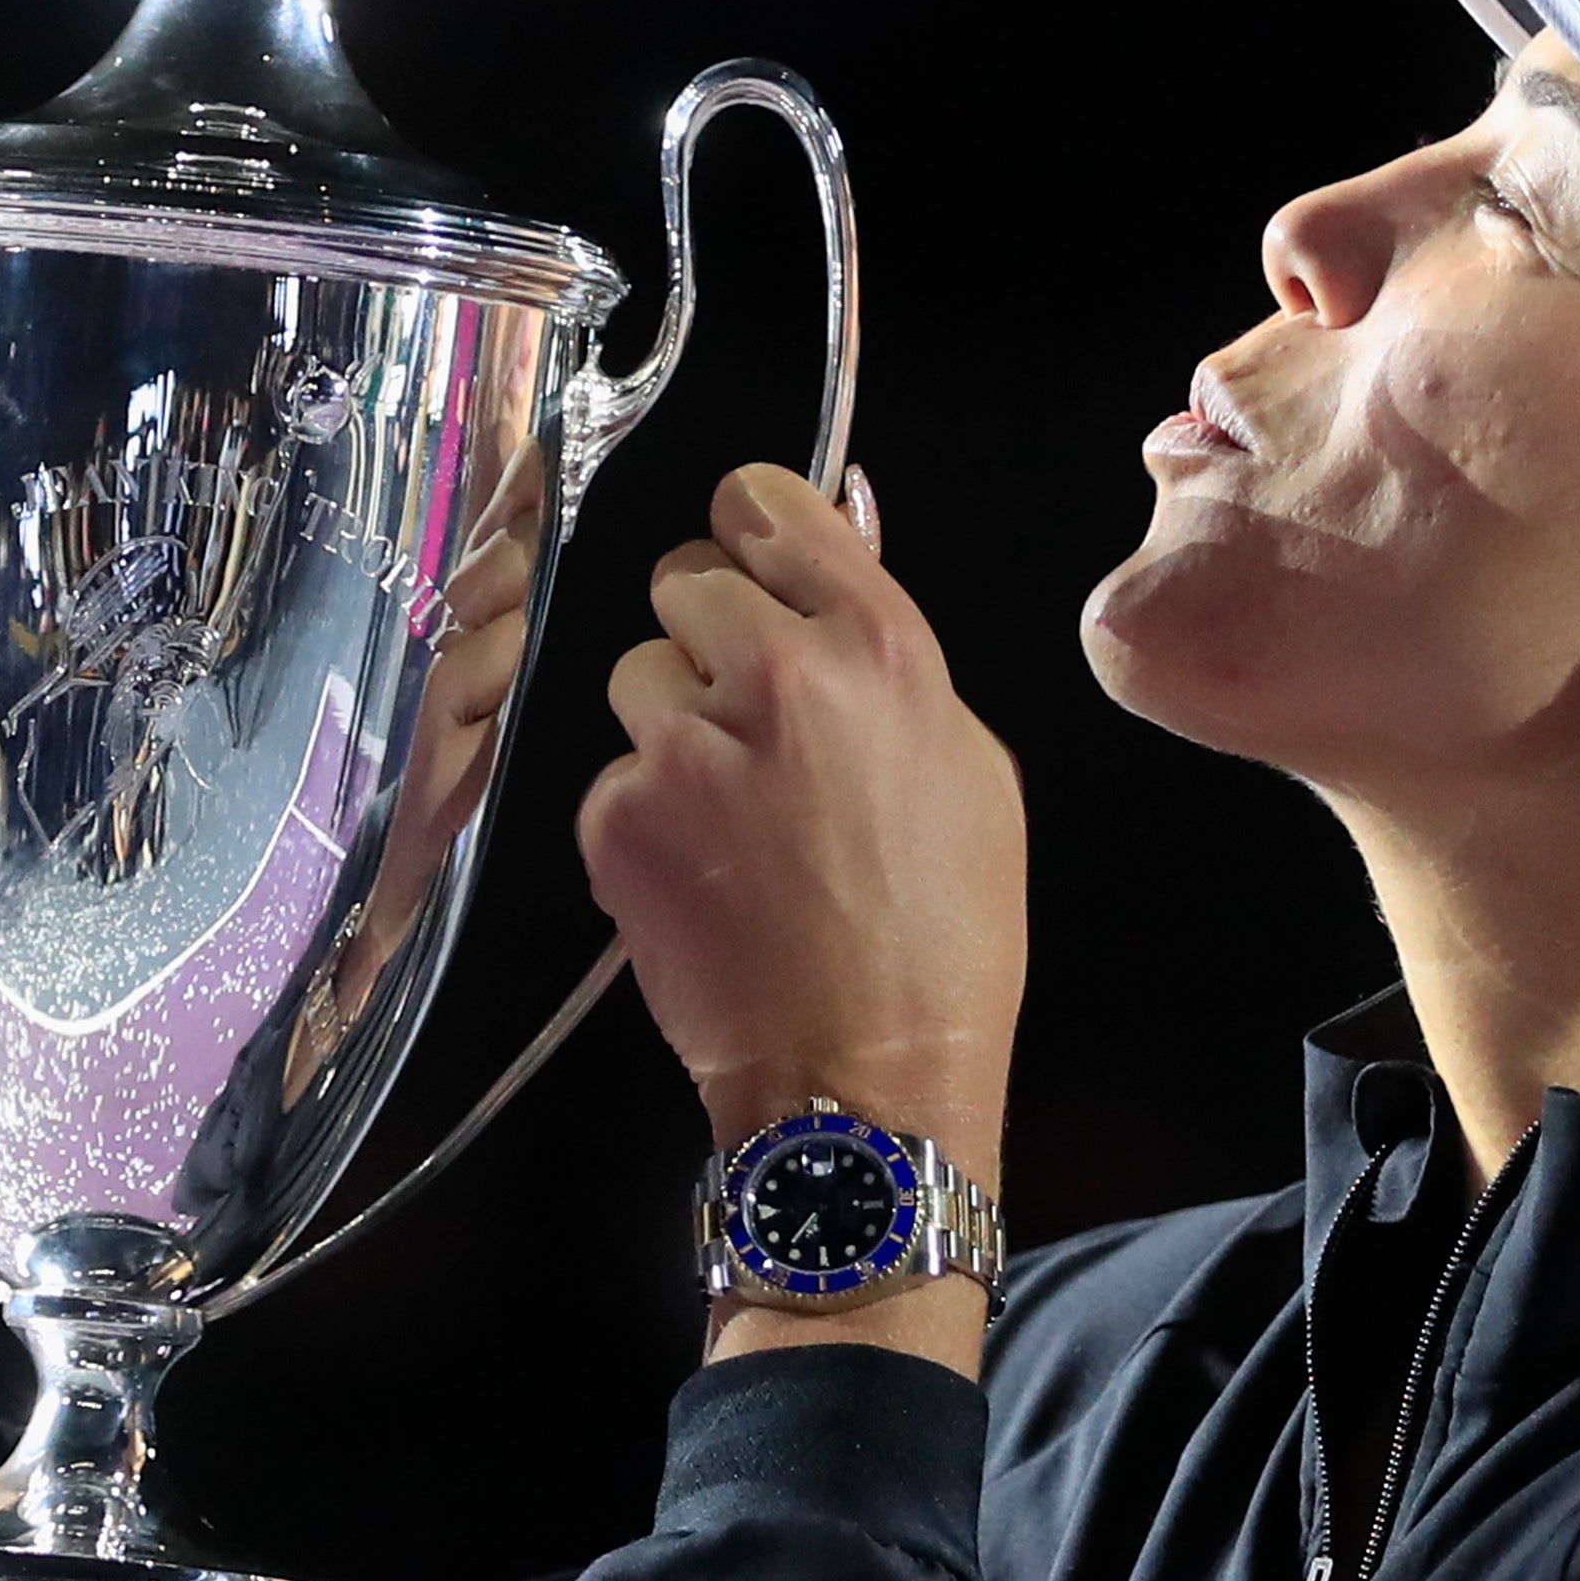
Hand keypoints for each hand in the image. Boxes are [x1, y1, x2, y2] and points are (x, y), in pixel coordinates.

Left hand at [579, 465, 1028, 1180]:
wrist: (867, 1077)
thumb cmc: (943, 933)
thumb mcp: (969, 766)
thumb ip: (890, 645)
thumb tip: (843, 530)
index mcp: (877, 645)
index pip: (764, 503)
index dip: (750, 532)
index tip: (751, 562)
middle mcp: (773, 675)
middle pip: (682, 582)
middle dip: (708, 638)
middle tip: (748, 715)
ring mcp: (682, 747)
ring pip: (634, 675)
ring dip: (669, 723)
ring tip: (730, 811)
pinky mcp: (615, 818)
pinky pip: (610, 773)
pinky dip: (642, 813)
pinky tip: (701, 872)